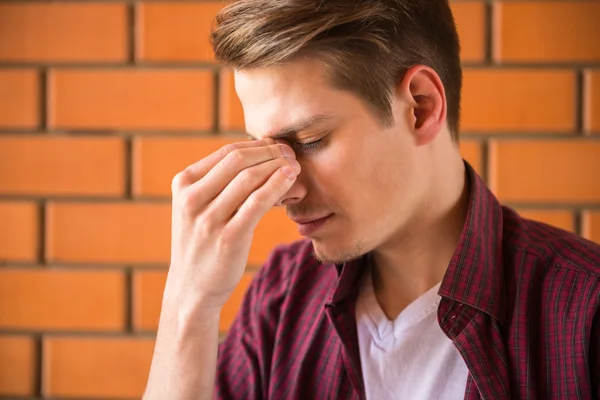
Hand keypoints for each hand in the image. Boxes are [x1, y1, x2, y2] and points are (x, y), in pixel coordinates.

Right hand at [163, 139, 299, 320]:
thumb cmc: (202, 243)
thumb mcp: (198, 207)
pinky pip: (257, 202)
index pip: (228, 151)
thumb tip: (260, 156)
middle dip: (270, 152)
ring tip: (295, 167)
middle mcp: (192, 198)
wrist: (190, 289)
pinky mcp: (228, 238)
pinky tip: (290, 179)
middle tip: (291, 154)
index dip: (258, 145)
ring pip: (250, 178)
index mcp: (184, 184)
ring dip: (277, 166)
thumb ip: (219, 182)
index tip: (279, 147)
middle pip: (239, 159)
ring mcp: (208, 219)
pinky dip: (277, 185)